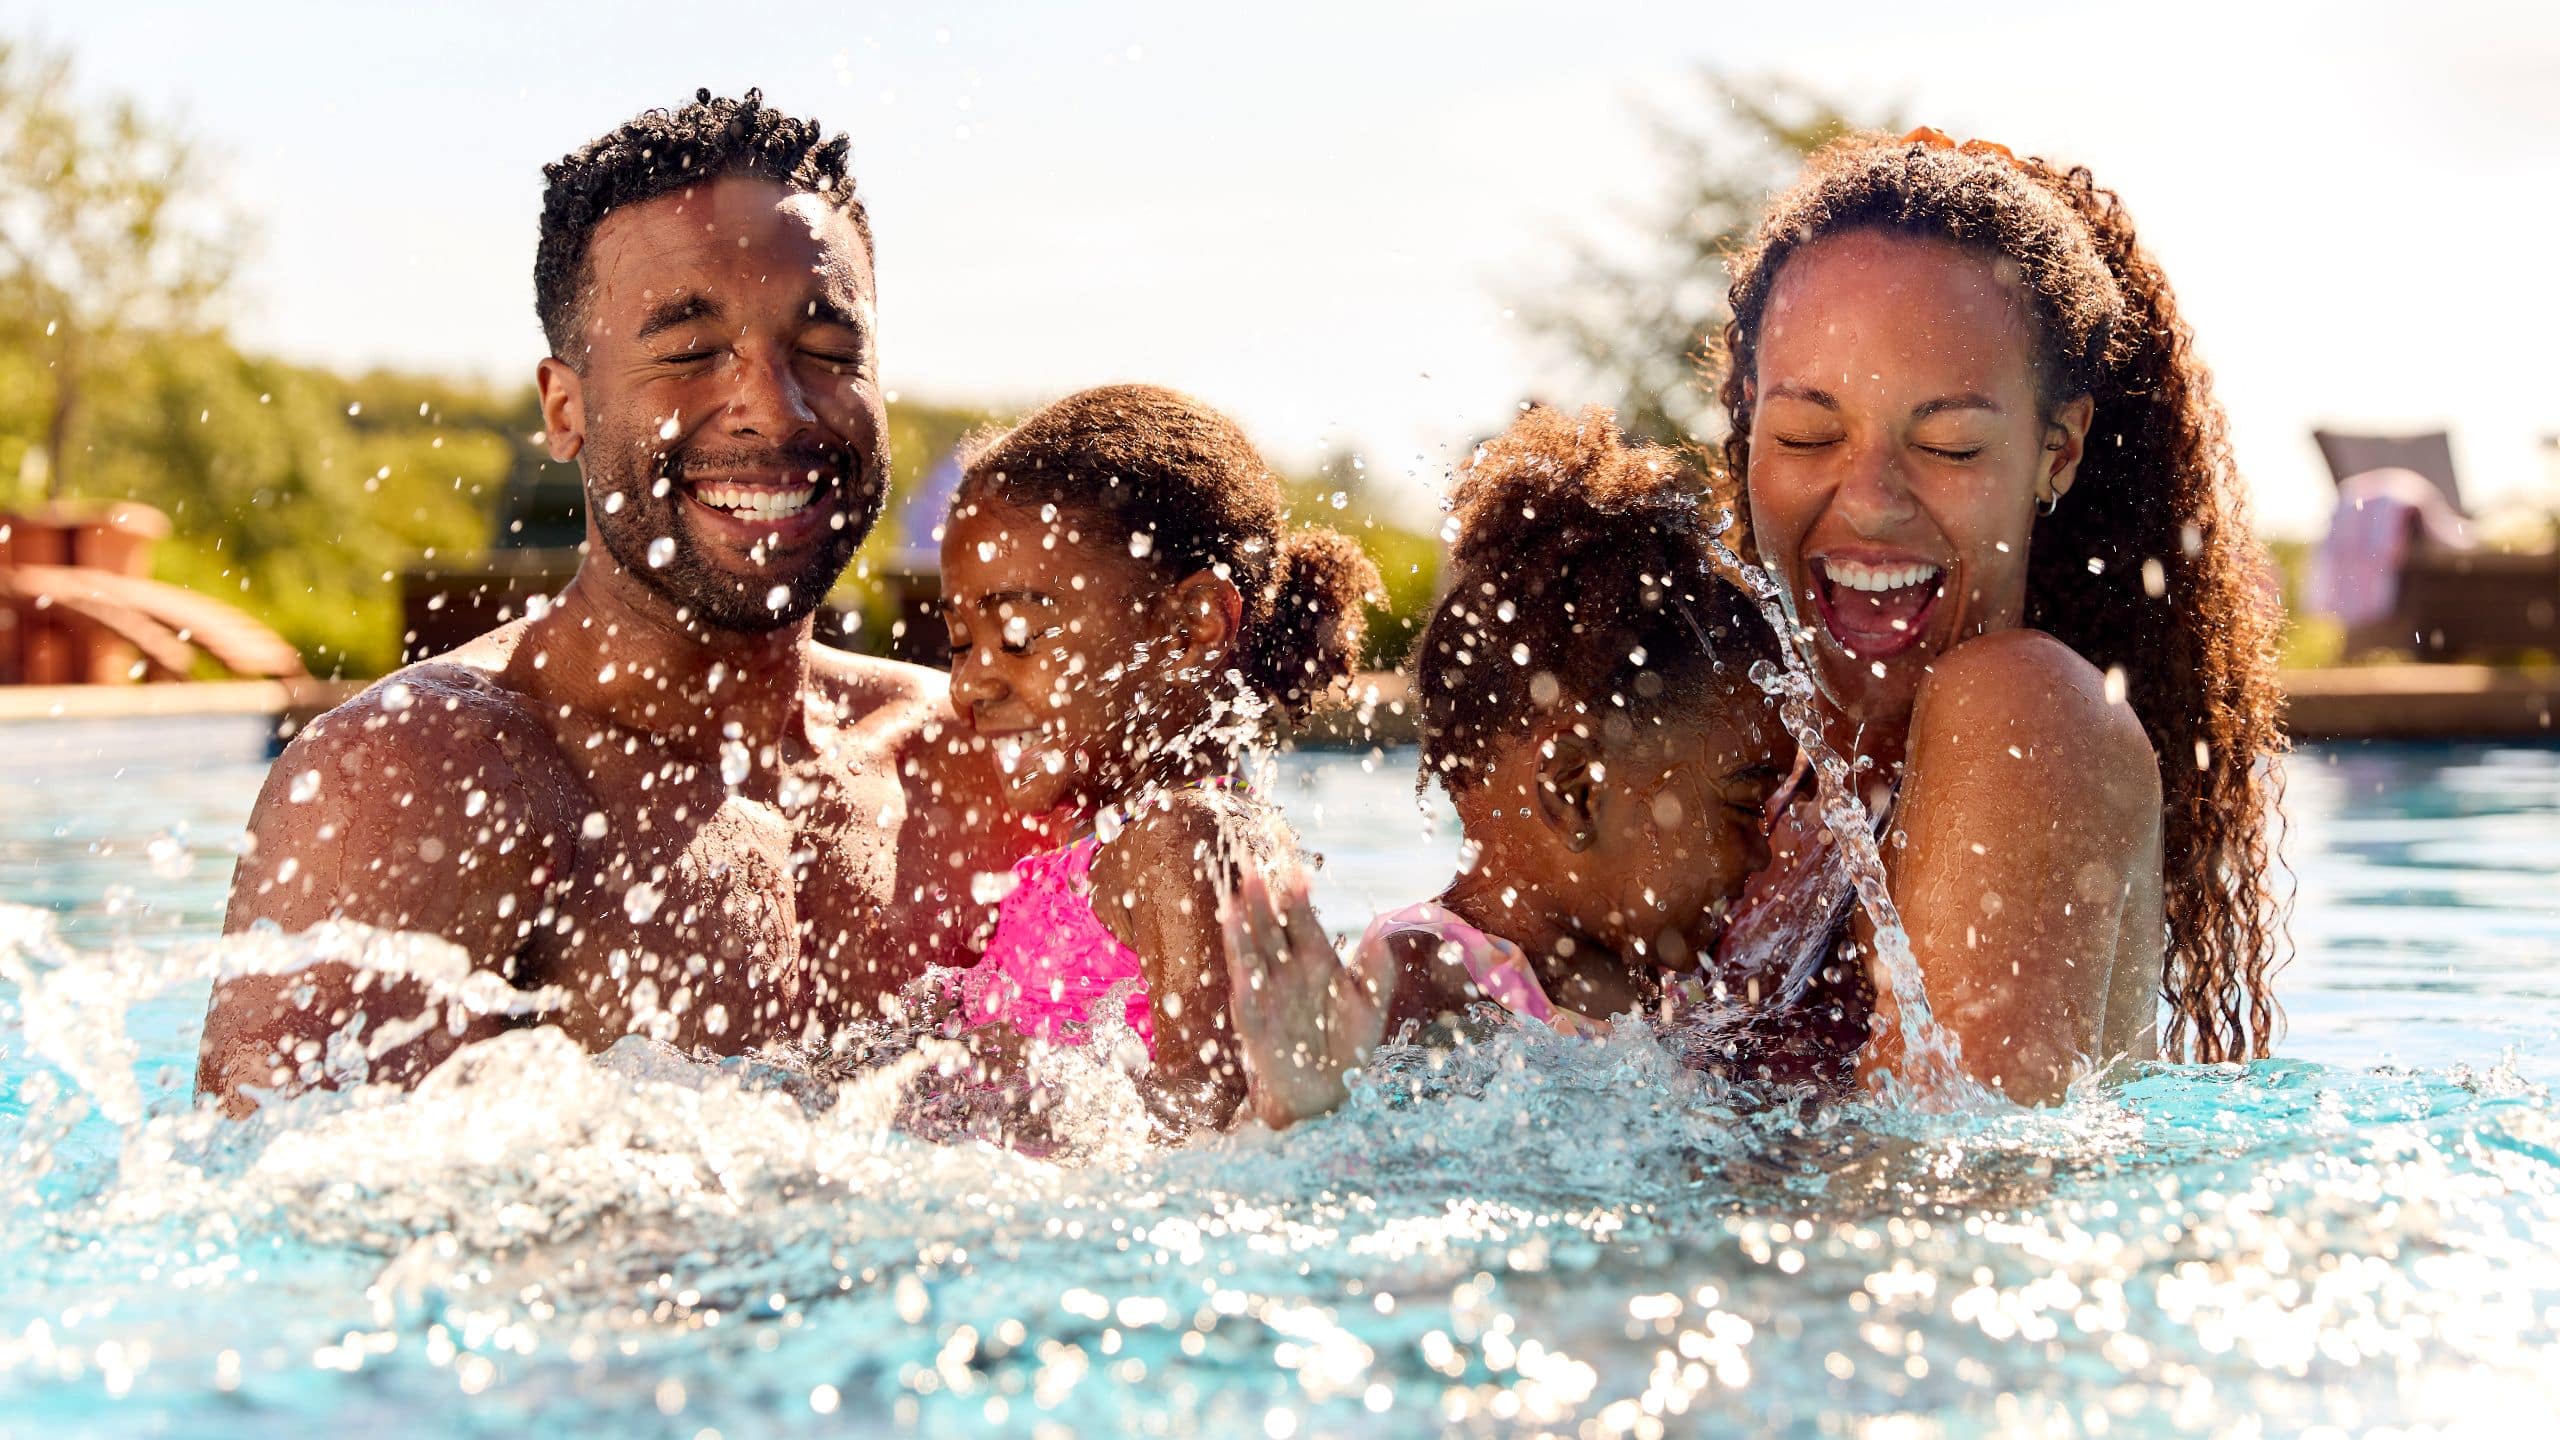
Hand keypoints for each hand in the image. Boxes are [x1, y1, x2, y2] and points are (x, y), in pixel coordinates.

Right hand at [1219, 868, 1391, 1129]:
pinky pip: (1246, 996)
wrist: (1327, 1092)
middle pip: (1271, 928)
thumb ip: (1377, 973)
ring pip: (1252, 954)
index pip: (1303, 920)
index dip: (1298, 898)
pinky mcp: (1254, 1021)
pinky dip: (1242, 977)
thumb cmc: (1348, 1045)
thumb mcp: (1370, 1007)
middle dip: (1262, 902)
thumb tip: (1381, 935)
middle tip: (1254, 870)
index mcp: (1316, 959)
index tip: (1297, 873)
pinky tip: (1237, 965)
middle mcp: (1287, 970)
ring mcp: (1267, 993)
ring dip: (1243, 929)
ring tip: (1235, 901)